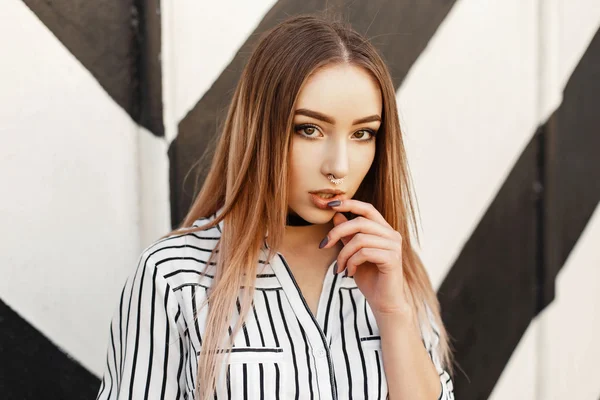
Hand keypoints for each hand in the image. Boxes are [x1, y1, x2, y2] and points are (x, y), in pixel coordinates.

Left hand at [319, 199, 410, 315]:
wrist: (384, 303)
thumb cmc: (369, 278)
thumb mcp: (353, 253)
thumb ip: (348, 235)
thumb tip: (336, 214)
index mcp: (383, 230)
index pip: (367, 208)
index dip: (349, 204)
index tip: (329, 205)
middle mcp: (391, 234)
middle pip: (360, 222)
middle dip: (337, 232)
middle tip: (323, 245)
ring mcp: (394, 246)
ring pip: (360, 239)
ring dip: (343, 254)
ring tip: (340, 267)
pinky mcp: (392, 258)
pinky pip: (364, 253)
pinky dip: (352, 262)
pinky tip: (350, 273)